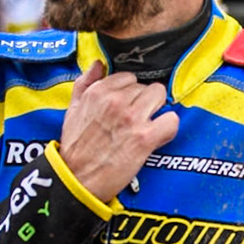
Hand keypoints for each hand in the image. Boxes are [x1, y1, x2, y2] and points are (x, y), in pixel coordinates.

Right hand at [58, 60, 178, 202]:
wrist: (78, 179)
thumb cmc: (76, 147)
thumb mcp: (72, 109)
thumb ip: (85, 82)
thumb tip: (98, 64)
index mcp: (97, 92)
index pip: (128, 77)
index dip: (130, 92)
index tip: (127, 105)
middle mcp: (115, 102)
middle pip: (146, 87)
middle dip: (144, 102)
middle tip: (136, 119)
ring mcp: (131, 119)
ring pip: (160, 97)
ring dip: (157, 111)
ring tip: (147, 125)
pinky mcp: (145, 138)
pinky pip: (171, 120)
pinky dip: (169, 128)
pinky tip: (158, 135)